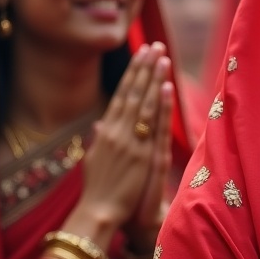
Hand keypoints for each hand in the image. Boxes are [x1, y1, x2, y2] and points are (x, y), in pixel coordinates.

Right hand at [76, 44, 170, 234]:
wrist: (99, 213)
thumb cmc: (97, 191)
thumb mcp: (94, 160)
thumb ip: (99, 140)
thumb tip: (100, 123)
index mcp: (106, 132)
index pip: (121, 96)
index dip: (131, 74)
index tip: (139, 55)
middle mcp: (117, 132)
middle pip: (133, 93)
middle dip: (143, 68)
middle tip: (154, 45)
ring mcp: (130, 141)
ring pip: (144, 103)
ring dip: (153, 78)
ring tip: (162, 56)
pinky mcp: (142, 155)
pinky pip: (153, 125)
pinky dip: (159, 104)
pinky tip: (165, 86)